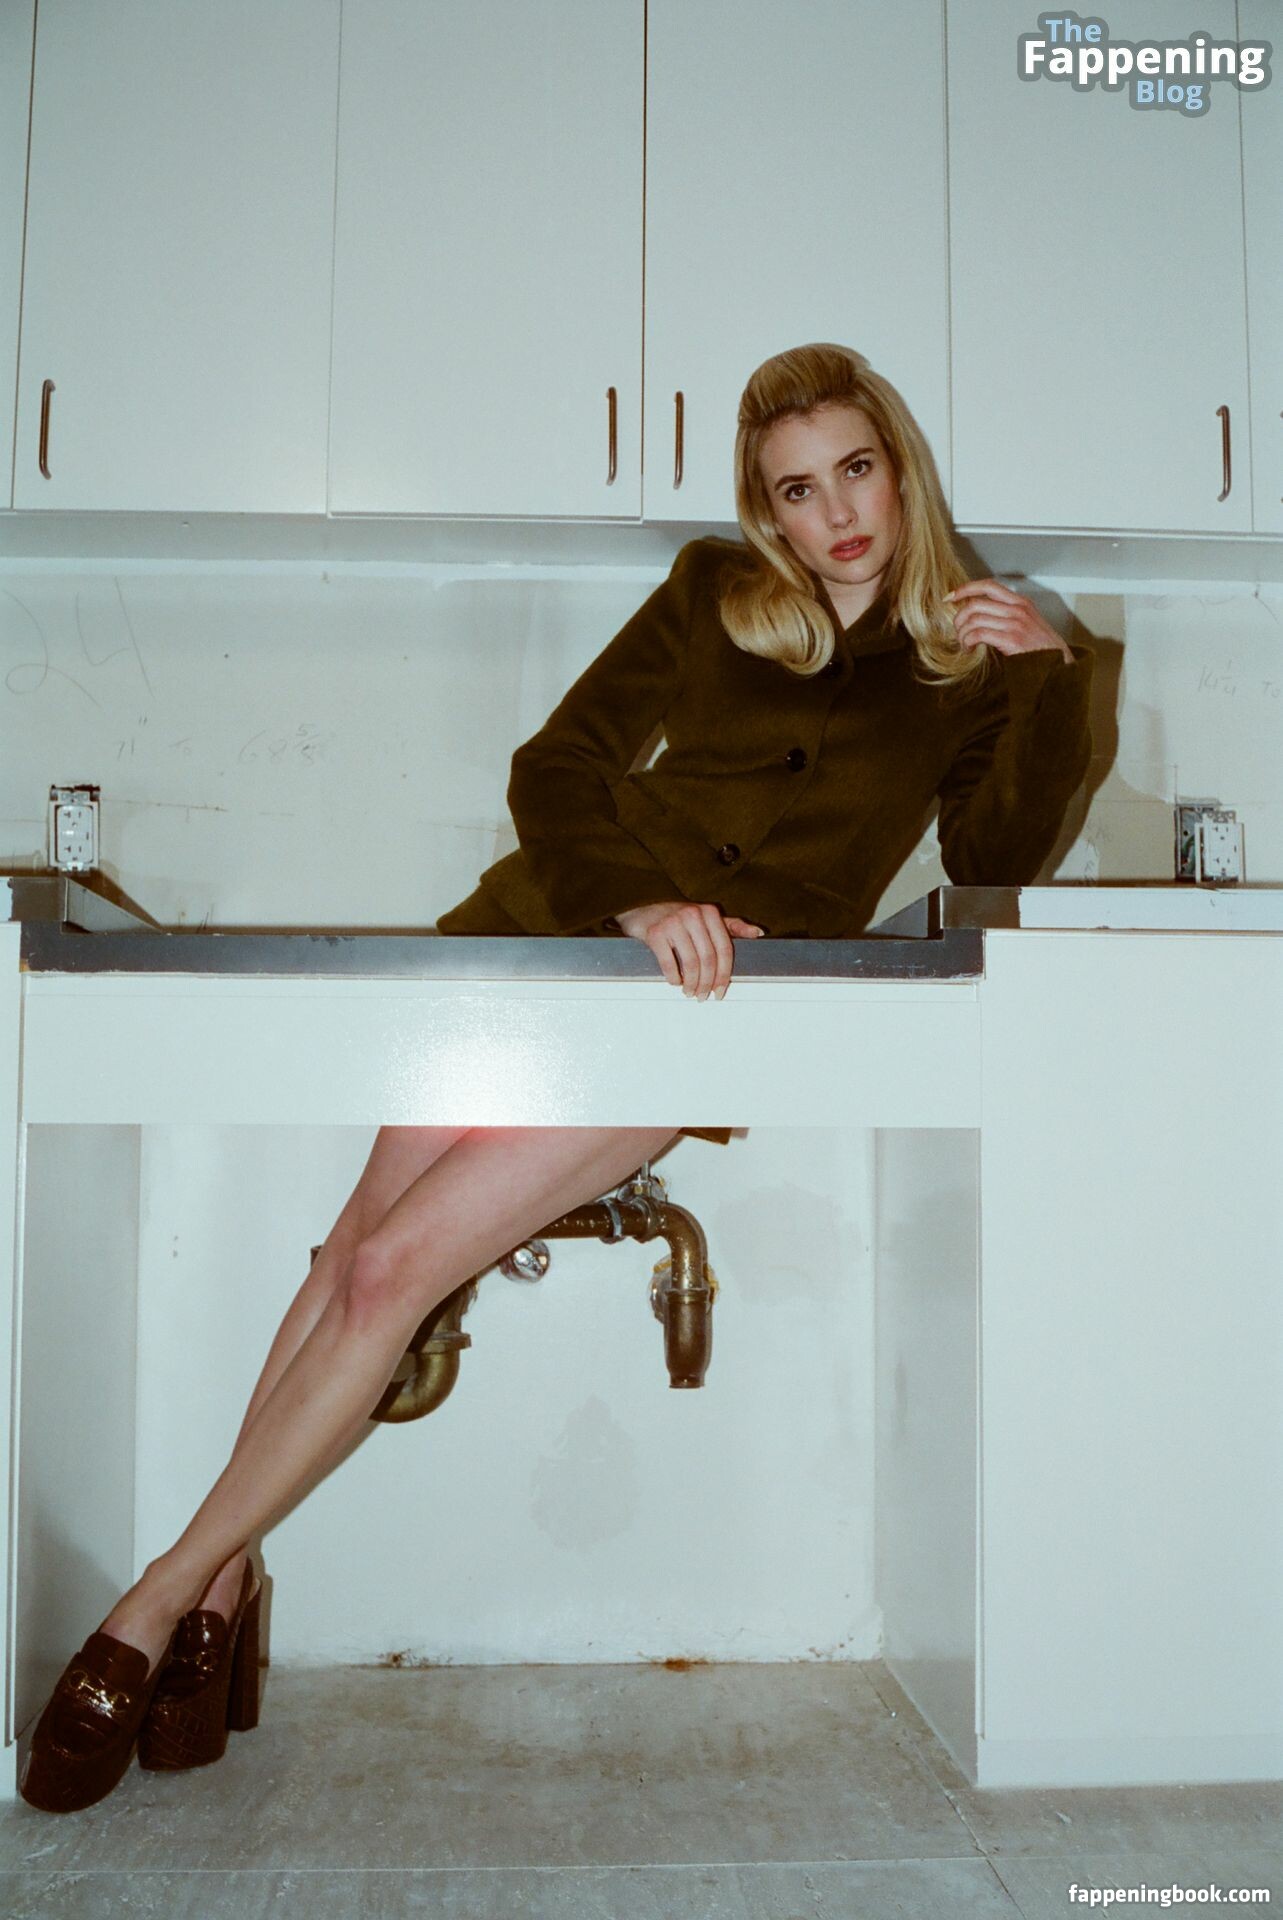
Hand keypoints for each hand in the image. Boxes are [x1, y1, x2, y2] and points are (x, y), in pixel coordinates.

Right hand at [613, 900, 763, 999]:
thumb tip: (758, 933)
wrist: (643, 907)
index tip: (721, 991)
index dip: (725, 974)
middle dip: (708, 983)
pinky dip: (674, 978)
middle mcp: (693, 915)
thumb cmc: (678, 916)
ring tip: (690, 992)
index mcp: (709, 913)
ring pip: (690, 963)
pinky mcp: (655, 933)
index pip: (724, 948)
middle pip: (708, 959)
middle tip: (704, 996)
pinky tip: (675, 983)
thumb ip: (732, 925)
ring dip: (691, 984)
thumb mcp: (707, 917)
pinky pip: (668, 963)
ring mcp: (673, 923)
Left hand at [945, 580, 1072, 663]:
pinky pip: (978, 634)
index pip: (988, 586)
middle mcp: (1017, 609)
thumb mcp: (1028, 622)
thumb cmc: (1041, 647)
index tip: (950, 597)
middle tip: (957, 630)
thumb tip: (979, 614)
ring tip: (964, 644)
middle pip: (976, 603)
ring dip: (962, 633)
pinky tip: (969, 650)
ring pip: (974, 619)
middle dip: (959, 617)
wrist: (1059, 664)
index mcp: (1021, 602)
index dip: (966, 589)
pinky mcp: (1011, 639)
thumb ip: (1007, 614)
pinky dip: (968, 642)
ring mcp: (1015, 623)